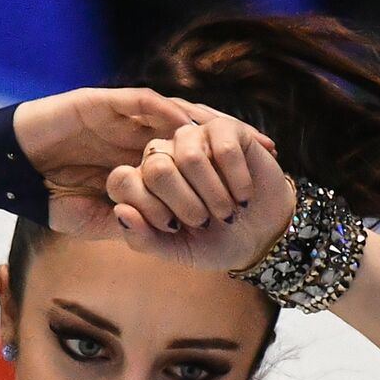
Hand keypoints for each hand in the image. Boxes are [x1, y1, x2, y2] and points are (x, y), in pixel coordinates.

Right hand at [12, 88, 276, 237]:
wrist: (9, 166)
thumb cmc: (48, 194)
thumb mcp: (98, 218)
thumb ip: (131, 220)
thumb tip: (163, 235)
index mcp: (141, 155)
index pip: (192, 156)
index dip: (224, 167)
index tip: (254, 184)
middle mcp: (138, 131)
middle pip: (197, 129)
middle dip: (232, 139)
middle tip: (266, 152)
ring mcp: (123, 114)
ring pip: (179, 113)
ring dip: (211, 125)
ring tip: (241, 136)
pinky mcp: (104, 101)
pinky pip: (146, 104)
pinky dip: (172, 115)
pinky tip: (195, 127)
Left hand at [106, 105, 296, 272]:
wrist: (258, 236)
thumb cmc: (211, 242)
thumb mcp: (174, 250)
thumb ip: (142, 238)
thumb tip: (121, 211)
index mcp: (140, 180)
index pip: (122, 180)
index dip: (148, 209)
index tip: (173, 229)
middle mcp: (161, 152)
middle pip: (155, 167)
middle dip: (185, 205)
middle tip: (204, 222)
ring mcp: (192, 137)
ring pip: (190, 157)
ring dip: (213, 195)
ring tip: (227, 213)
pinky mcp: (225, 129)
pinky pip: (224, 149)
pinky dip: (237, 181)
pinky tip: (244, 196)